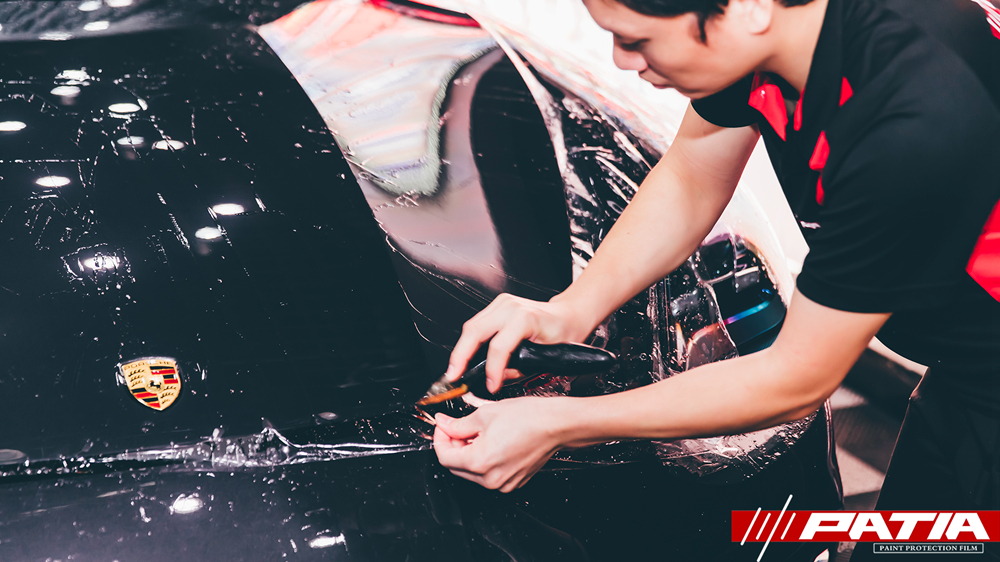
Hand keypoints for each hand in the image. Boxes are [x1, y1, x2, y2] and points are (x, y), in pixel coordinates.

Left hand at [433, 395, 568, 492]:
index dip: (439, 439)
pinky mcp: (513, 482)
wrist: (556, 425)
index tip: (443, 426)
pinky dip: (484, 460)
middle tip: (457, 427)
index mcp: (480, 462)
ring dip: (468, 453)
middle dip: (453, 446)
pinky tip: (491, 442)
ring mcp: (503, 483)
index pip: (444, 457)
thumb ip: (458, 424)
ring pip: (472, 472)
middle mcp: (490, 479)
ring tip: (478, 433)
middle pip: (456, 467)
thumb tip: (444, 424)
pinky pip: (489, 475)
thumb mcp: (485, 414)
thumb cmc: (528, 418)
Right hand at [445, 294, 597, 392]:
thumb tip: (497, 378)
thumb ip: (519, 369)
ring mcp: (503, 303)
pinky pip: (477, 322)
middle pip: (475, 331)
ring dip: (462, 348)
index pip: (499, 346)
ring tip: (456, 368)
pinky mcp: (498, 304)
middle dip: (461, 356)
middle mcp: (512, 307)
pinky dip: (469, 340)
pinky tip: (466, 354)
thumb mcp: (545, 357)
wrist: (569, 315)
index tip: (491, 386)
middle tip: (454, 376)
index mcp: (526, 319)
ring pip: (472, 326)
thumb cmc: (562, 333)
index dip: (492, 370)